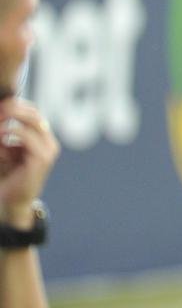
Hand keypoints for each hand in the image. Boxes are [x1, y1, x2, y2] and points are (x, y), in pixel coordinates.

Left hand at [0, 98, 58, 228]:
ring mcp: (49, 150)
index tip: (0, 105)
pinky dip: (11, 133)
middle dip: (14, 108)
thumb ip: (7, 134)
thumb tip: (1, 114)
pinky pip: (27, 137)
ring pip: (32, 121)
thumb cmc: (8, 176)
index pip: (33, 112)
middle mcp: (49, 142)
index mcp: (43, 139)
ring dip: (10, 119)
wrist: (13, 203)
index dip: (16, 105)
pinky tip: (1, 136)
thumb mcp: (7, 150)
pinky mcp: (42, 159)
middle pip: (34, 113)